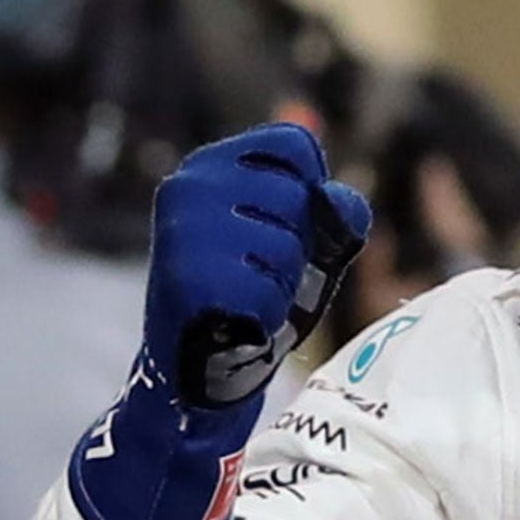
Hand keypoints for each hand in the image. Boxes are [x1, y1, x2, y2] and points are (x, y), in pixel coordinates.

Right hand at [69, 123, 371, 519]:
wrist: (200, 372)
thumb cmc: (256, 296)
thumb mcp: (304, 242)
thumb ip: (331, 207)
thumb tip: (336, 197)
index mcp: (213, 165)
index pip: (295, 147)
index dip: (310, 196)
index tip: (280, 228)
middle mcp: (189, 186)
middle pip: (299, 199)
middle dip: (298, 248)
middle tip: (259, 275)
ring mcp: (183, 232)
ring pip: (285, 247)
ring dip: (283, 285)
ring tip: (248, 300)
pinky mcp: (184, 279)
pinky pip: (266, 291)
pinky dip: (265, 316)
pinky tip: (237, 323)